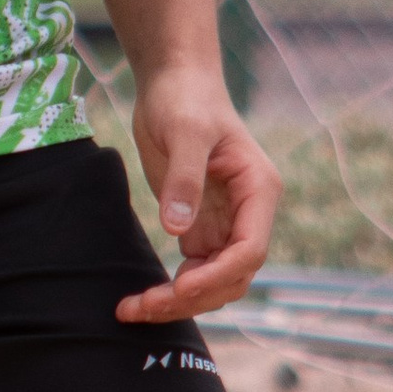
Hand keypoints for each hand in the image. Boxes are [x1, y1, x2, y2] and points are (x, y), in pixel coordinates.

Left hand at [114, 71, 279, 321]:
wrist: (172, 82)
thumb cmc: (185, 98)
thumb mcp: (184, 131)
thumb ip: (184, 179)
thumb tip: (178, 231)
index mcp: (258, 191)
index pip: (250, 249)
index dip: (218, 274)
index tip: (179, 287)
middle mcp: (249, 213)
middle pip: (232, 275)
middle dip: (193, 298)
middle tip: (143, 307)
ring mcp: (226, 223)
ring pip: (213, 281)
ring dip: (180, 301)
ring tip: (134, 309)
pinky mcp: (201, 226)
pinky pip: (194, 271)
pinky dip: (171, 290)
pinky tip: (141, 297)